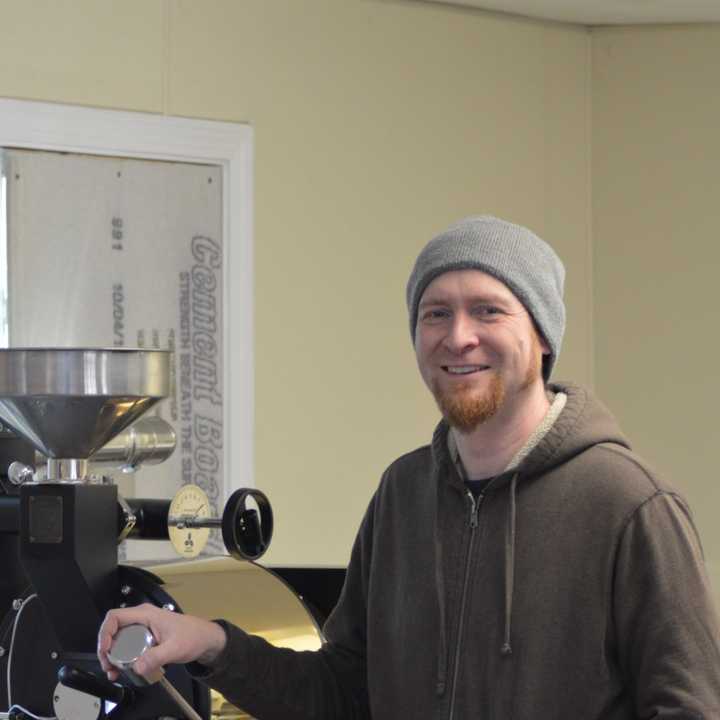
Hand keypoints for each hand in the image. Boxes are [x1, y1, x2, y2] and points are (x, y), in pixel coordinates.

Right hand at [97, 603, 226, 681]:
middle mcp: (141, 618)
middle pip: (113, 629)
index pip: (115, 617)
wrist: (205, 639)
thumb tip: (137, 667)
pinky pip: (126, 645)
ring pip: (118, 638)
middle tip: (109, 667)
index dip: (105, 633)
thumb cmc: (193, 637)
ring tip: (114, 672)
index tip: (105, 652)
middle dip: (106, 649)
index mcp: (146, 614)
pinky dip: (120, 657)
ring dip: (112, 655)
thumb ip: (157, 657)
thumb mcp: (175, 648)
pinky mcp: (144, 637)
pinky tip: (121, 670)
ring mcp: (142, 627)